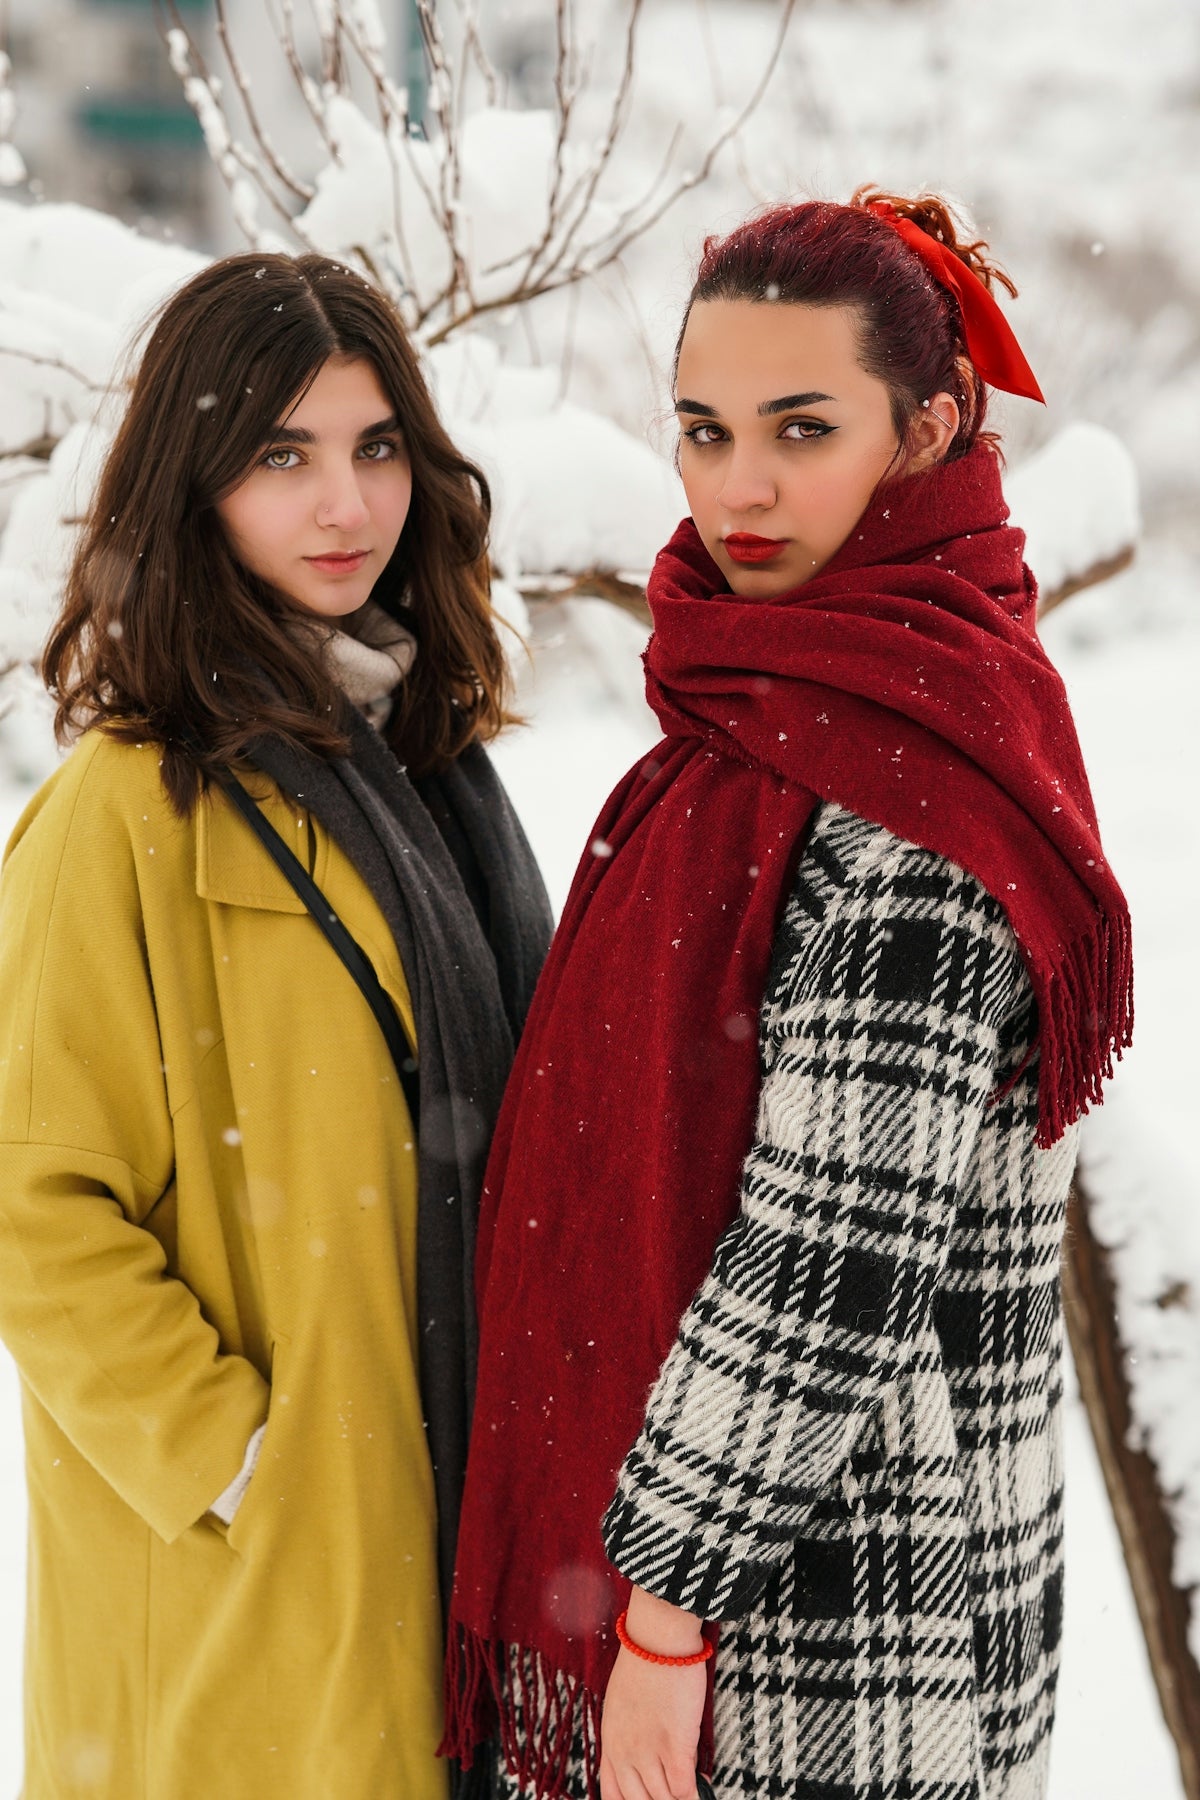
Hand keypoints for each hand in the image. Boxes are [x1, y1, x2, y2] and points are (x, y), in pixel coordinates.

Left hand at [599, 1589, 706, 1799]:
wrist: (657, 1638)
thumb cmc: (642, 1663)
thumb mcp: (620, 1704)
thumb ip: (628, 1736)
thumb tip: (647, 1760)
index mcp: (610, 1742)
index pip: (612, 1796)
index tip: (647, 1799)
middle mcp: (625, 1753)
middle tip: (674, 1791)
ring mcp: (649, 1752)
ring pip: (664, 1799)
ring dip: (679, 1796)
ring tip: (691, 1786)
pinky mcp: (675, 1745)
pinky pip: (685, 1789)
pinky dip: (696, 1791)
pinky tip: (704, 1782)